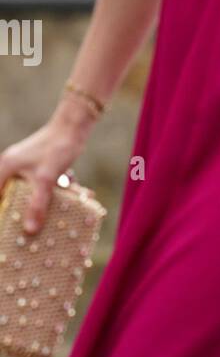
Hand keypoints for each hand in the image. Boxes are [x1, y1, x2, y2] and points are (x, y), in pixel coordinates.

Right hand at [0, 117, 89, 234]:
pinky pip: (43, 185)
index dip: (1, 214)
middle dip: (24, 210)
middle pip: (11, 197)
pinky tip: (75, 193)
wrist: (75, 125)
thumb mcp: (46, 179)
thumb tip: (30, 231)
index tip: (6, 231)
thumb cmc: (56, 148)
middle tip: (32, 228)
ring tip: (58, 207)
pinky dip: (55, 191)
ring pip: (31, 192)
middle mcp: (11, 168)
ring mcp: (25, 167)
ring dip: (45, 200)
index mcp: (5, 169)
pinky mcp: (39, 167)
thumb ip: (37, 205)